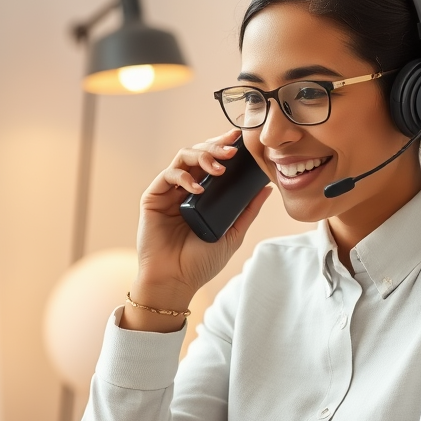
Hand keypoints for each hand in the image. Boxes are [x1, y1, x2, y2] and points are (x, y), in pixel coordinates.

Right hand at [134, 130, 271, 307]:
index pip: (212, 162)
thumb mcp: (233, 233)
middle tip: (232, 150)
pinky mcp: (153, 198)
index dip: (223, 148)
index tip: (240, 140)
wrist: (176, 280)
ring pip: (182, 158)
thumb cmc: (201, 262)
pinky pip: (167, 176)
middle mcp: (185, 189)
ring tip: (218, 168)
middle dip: (215, 147)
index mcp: (203, 194)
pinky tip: (198, 188)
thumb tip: (266, 188)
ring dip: (202, 156)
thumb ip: (247, 210)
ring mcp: (168, 192)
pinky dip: (184, 177)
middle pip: (198, 154)